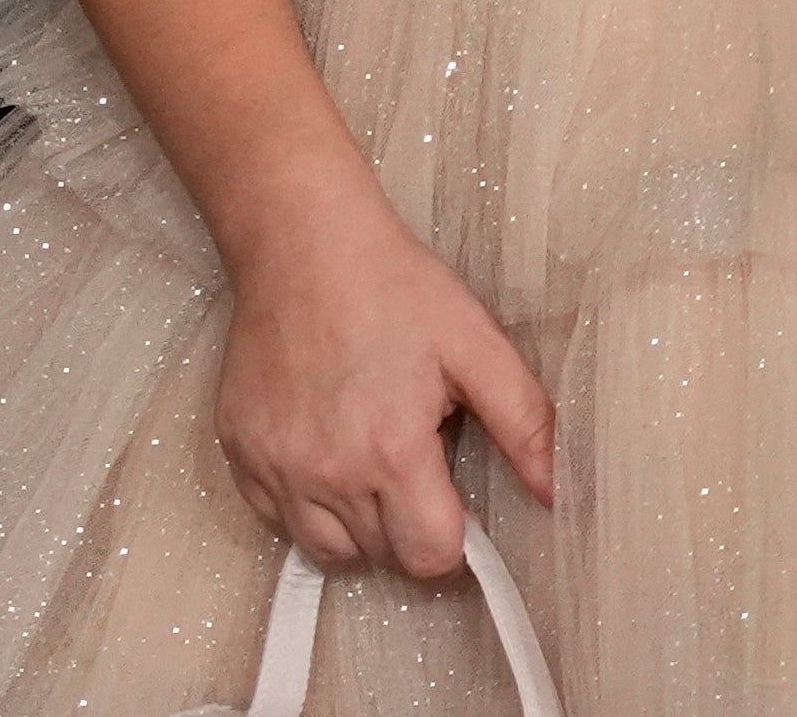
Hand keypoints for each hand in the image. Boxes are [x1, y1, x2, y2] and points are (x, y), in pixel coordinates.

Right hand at [214, 187, 558, 574]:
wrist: (301, 239)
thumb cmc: (393, 287)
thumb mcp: (476, 345)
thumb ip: (526, 425)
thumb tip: (556, 495)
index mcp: (391, 451)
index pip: (432, 556)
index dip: (456, 536)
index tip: (455, 497)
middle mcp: (327, 471)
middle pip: (384, 555)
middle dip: (409, 524)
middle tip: (414, 461)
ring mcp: (276, 464)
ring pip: (329, 549)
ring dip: (359, 526)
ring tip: (371, 464)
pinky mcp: (240, 450)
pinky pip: (277, 517)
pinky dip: (306, 505)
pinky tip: (326, 454)